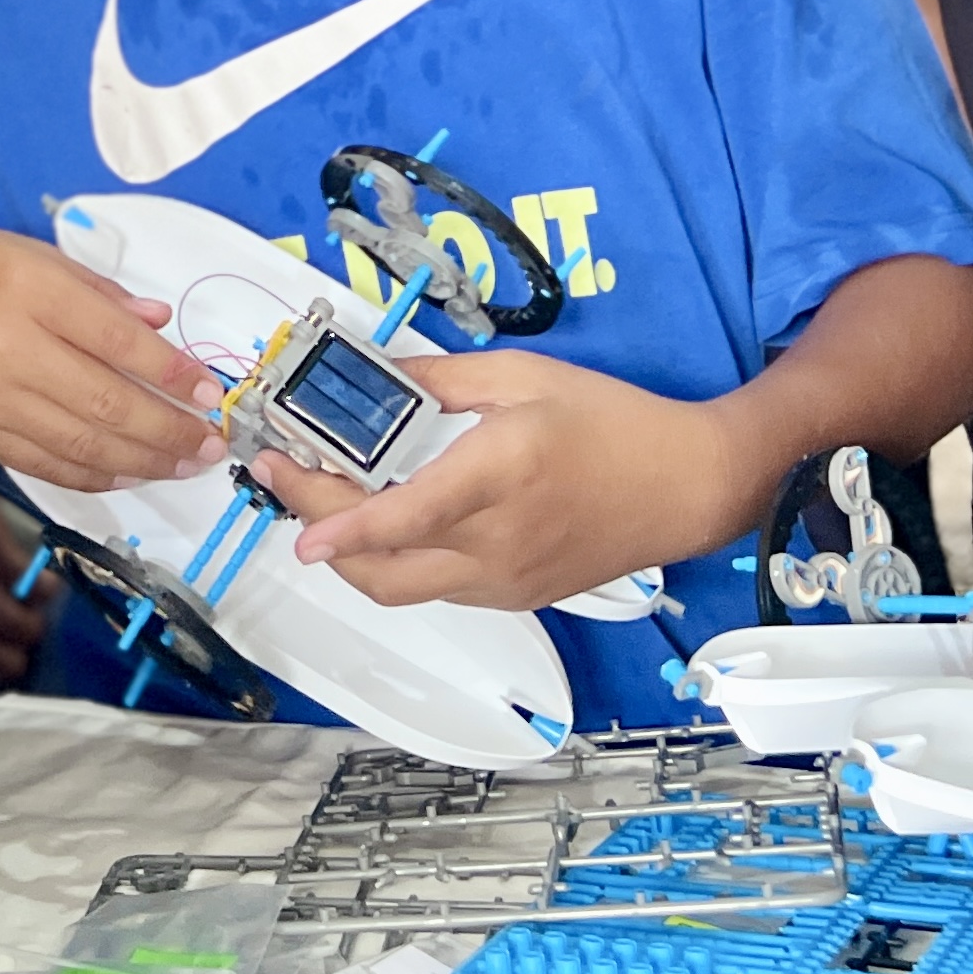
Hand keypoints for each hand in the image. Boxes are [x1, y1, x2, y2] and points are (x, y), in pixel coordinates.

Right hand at [0, 217, 218, 492]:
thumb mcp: (21, 250)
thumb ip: (92, 289)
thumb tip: (157, 325)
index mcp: (27, 289)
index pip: (121, 343)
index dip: (176, 374)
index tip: (212, 393)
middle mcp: (9, 349)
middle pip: (110, 405)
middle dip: (173, 431)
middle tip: (214, 444)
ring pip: (83, 446)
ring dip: (145, 462)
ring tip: (186, 465)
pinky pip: (46, 465)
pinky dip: (95, 476)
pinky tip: (129, 474)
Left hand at [272, 348, 754, 609]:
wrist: (687, 486)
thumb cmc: (613, 422)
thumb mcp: (524, 376)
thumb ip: (442, 379)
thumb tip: (381, 379)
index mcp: (498, 475)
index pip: (405, 517)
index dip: (342, 527)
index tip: (295, 528)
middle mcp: (495, 542)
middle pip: (382, 566)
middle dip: (318, 529)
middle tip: (286, 477)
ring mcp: (503, 581)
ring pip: (400, 587)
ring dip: (350, 552)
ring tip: (323, 498)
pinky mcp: (513, 597)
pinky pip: (435, 588)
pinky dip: (394, 560)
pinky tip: (385, 520)